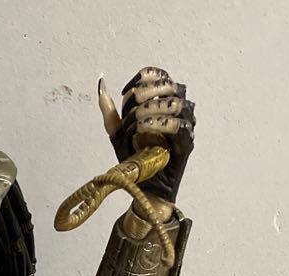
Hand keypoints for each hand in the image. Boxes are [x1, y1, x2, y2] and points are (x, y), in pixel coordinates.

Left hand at [98, 66, 194, 203]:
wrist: (144, 186)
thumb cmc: (135, 158)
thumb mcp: (118, 133)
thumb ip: (110, 111)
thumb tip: (101, 85)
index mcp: (164, 101)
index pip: (161, 76)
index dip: (143, 78)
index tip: (125, 92)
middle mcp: (178, 109)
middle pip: (169, 86)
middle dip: (147, 93)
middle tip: (132, 108)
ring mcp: (185, 125)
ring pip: (176, 103)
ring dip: (153, 108)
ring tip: (136, 123)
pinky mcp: (187, 142)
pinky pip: (180, 126)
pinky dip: (160, 124)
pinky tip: (145, 130)